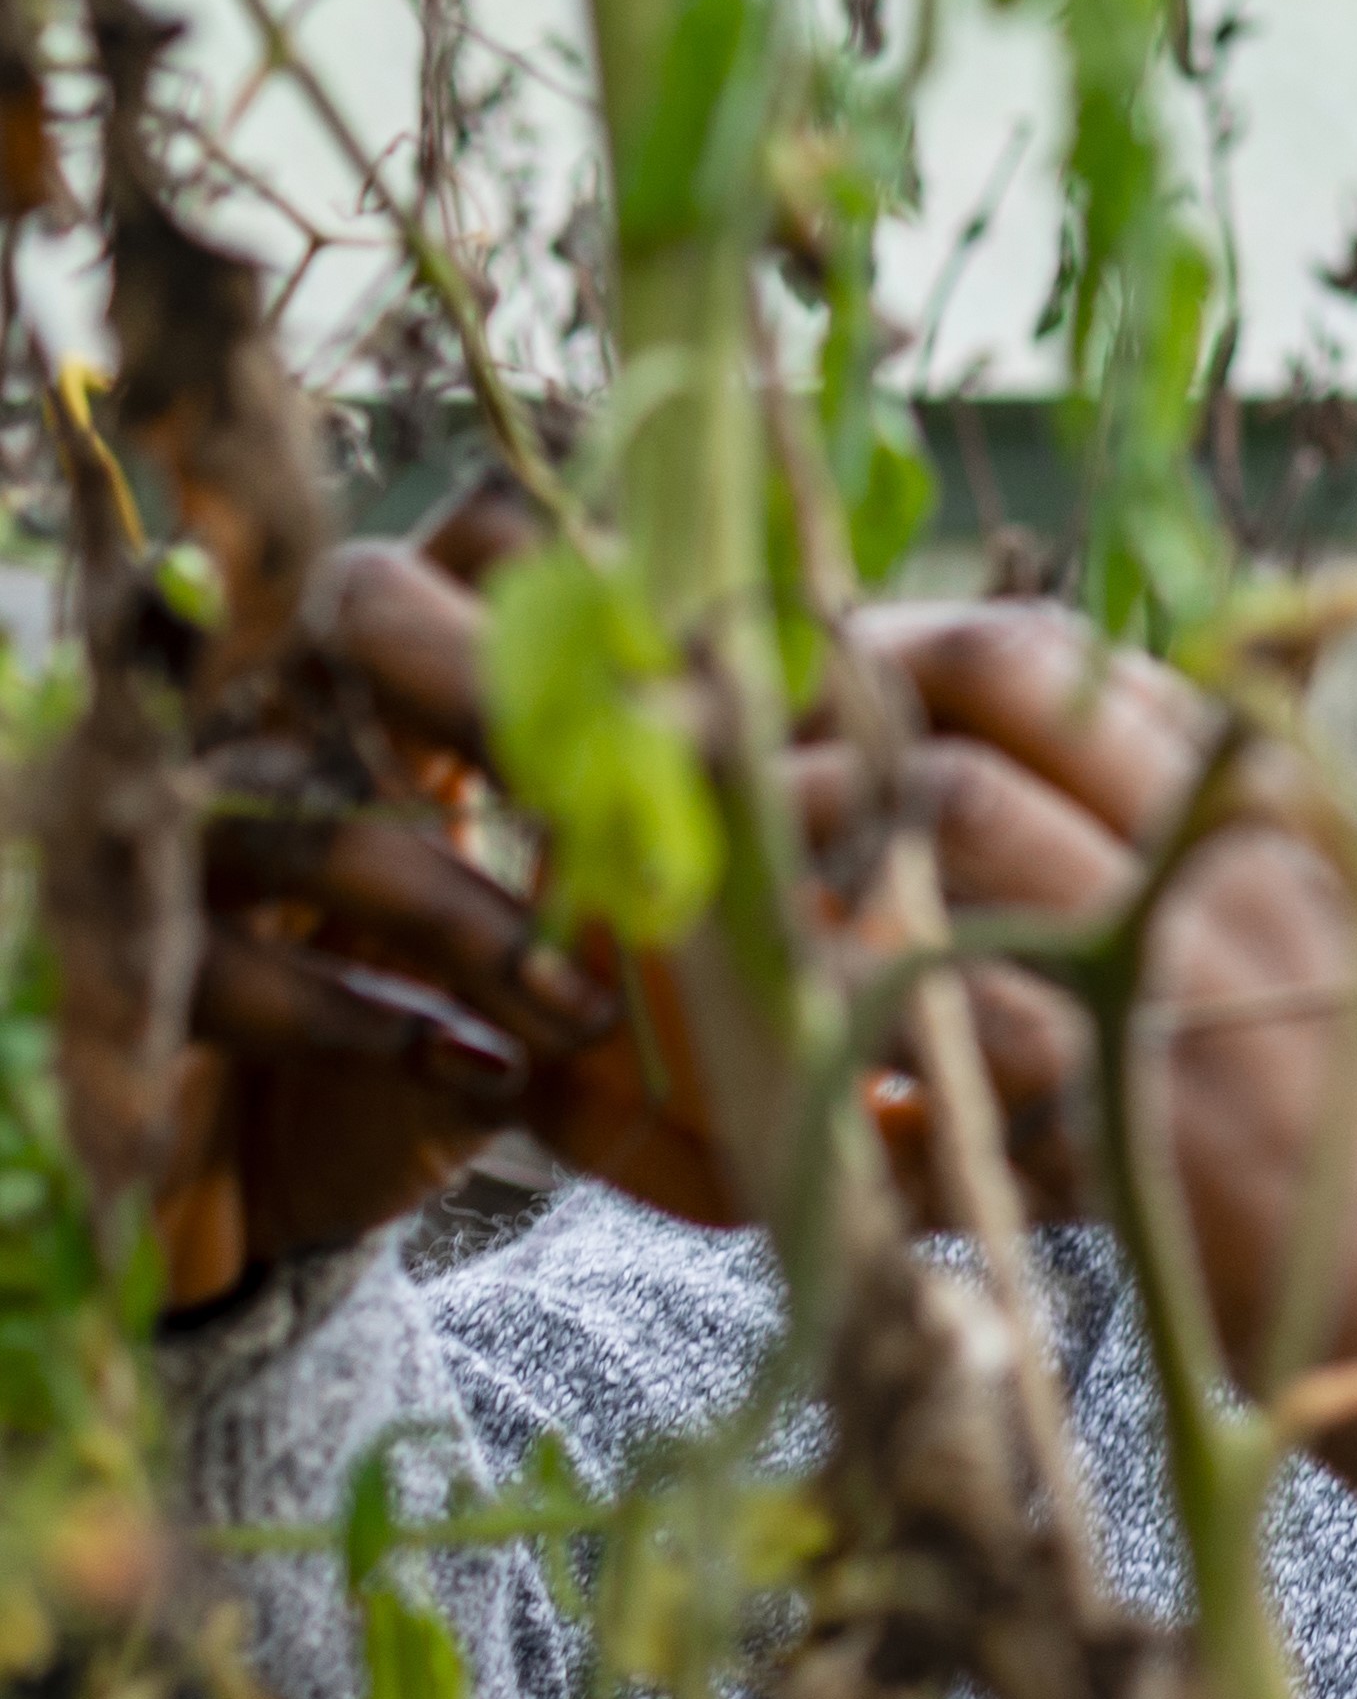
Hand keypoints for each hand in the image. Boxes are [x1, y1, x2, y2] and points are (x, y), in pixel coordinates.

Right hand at [158, 516, 714, 1311]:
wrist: (289, 1162)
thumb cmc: (468, 1008)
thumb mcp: (597, 914)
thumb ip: (696, 840)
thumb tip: (871, 820)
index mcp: (415, 648)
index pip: (496, 536)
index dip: (615, 588)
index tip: (740, 691)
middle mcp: (292, 692)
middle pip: (372, 609)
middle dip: (521, 707)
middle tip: (654, 810)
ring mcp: (202, 810)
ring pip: (330, 820)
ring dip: (478, 923)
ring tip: (586, 1010)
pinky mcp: (143, 946)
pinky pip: (236, 962)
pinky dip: (370, 1022)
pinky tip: (476, 1076)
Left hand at [807, 606, 1356, 1626]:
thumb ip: (1218, 853)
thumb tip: (1013, 783)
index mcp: (1284, 806)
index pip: (1053, 659)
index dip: (888, 649)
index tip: (792, 675)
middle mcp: (1234, 874)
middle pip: (961, 752)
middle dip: (797, 767)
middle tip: (703, 810)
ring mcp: (1188, 1005)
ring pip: (933, 885)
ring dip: (797, 907)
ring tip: (730, 946)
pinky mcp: (1142, 1147)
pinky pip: (940, 1085)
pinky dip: (857, 1096)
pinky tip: (832, 1121)